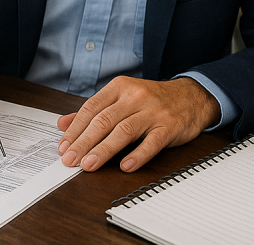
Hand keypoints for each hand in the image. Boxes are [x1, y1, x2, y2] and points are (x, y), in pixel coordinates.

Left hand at [57, 76, 219, 172]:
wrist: (191, 96)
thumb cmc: (152, 100)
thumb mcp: (121, 98)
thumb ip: (93, 111)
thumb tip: (63, 124)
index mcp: (120, 87)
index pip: (91, 108)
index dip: (75, 129)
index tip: (63, 147)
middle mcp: (135, 97)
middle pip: (104, 120)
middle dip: (84, 142)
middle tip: (70, 160)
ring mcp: (153, 111)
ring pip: (124, 131)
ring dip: (104, 149)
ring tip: (88, 165)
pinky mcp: (169, 126)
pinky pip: (152, 142)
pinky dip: (138, 155)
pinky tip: (126, 166)